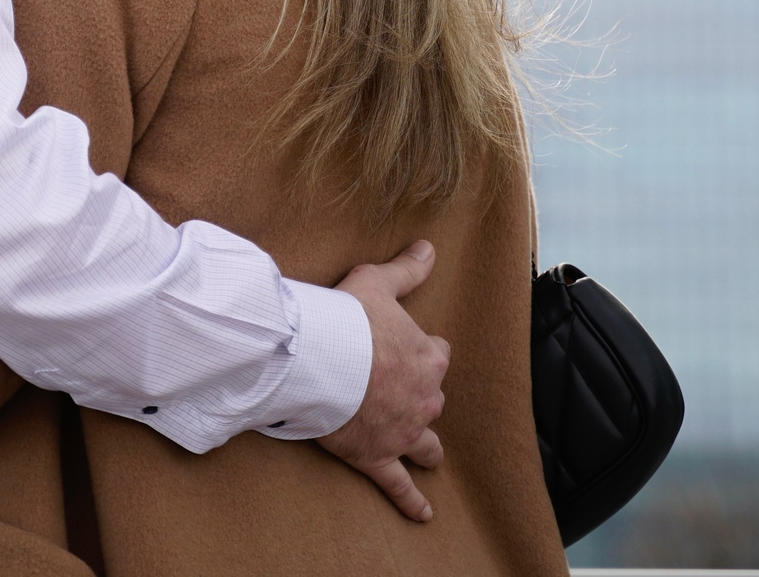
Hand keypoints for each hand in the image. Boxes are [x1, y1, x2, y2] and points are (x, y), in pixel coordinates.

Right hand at [317, 239, 449, 523]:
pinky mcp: (378, 456)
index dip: (423, 351)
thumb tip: (430, 246)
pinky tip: (424, 514)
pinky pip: (399, 485)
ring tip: (428, 455)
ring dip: (426, 448)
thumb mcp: (378, 282)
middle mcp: (424, 397)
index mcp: (427, 357)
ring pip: (425, 443)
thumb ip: (407, 268)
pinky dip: (412, 501)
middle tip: (401, 394)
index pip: (437, 354)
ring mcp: (403, 431)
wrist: (321, 358)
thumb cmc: (348, 317)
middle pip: (432, 399)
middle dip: (421, 398)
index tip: (405, 348)